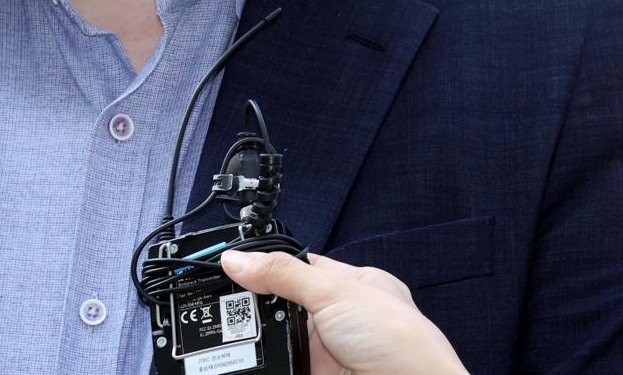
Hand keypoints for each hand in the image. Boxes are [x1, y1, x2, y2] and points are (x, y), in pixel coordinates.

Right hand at [219, 249, 467, 374]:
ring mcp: (329, 352)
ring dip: (260, 338)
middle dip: (258, 305)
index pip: (302, 266)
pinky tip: (247, 360)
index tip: (231, 266)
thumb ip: (284, 274)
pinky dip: (267, 364)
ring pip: (281, 340)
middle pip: (286, 305)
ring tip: (227, 332)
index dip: (268, 265)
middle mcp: (342, 318)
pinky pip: (282, 366)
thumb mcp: (334, 292)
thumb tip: (239, 259)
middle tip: (223, 303)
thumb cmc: (399, 342)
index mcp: (354, 285)